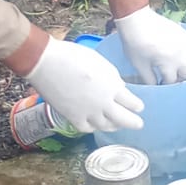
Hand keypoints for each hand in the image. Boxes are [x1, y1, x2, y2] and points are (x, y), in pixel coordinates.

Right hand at [23, 37, 144, 133]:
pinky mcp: (72, 117)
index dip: (137, 106)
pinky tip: (94, 124)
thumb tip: (119, 88)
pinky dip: (93, 127)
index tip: (138, 107)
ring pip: (106, 126)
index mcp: (112, 86)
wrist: (46, 63)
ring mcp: (88, 112)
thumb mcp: (100, 63)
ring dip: (114, 126)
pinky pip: (87, 128)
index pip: (132, 103)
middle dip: (133, 122)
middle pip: (124, 119)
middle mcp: (103, 103)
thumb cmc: (73, 56)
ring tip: (116, 126)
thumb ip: (112, 78)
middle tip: (138, 124)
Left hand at [115, 7, 185, 85]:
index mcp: (169, 64)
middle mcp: (181, 55)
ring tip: (177, 63)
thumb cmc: (135, 43)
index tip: (160, 82)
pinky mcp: (184, 33)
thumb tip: (154, 86)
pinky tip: (181, 50)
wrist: (135, 20)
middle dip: (179, 76)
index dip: (165, 83)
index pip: (173, 81)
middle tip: (170, 75)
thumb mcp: (139, 65)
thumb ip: (149, 79)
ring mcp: (185, 43)